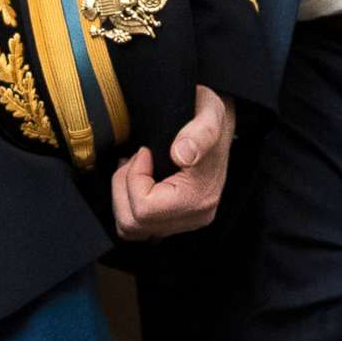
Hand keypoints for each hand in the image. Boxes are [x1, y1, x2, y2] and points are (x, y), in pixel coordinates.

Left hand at [111, 86, 234, 240]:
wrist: (219, 122)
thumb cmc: (208, 115)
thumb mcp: (209, 111)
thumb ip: (200, 132)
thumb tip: (182, 154)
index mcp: (199, 199)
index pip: (143, 209)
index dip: (134, 178)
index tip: (144, 151)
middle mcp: (194, 217)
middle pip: (133, 224)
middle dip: (124, 187)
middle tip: (135, 159)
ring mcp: (184, 222)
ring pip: (130, 229)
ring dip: (123, 195)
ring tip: (134, 168)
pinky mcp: (175, 220)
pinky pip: (137, 227)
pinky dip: (128, 203)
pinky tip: (137, 179)